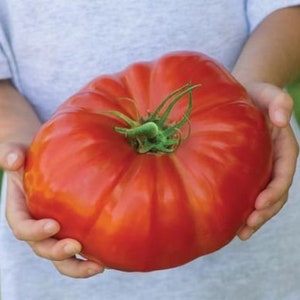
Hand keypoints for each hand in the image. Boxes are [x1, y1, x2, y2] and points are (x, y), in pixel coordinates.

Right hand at [1, 142, 104, 277]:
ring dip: (77, 265)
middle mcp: (36, 224)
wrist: (44, 158)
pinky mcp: (71, 228)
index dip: (34, 230)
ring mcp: (54, 230)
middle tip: (75, 246)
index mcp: (21, 210)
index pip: (21, 227)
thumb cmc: (30, 155)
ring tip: (98, 266)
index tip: (53, 225)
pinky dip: (90, 255)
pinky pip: (79, 246)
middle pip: (42, 248)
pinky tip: (106, 256)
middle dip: (57, 252)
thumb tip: (13, 159)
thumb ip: (11, 154)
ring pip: (61, 257)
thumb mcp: (17, 150)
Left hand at [237, 82, 298, 239]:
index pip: (283, 174)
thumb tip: (281, 120)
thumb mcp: (267, 92)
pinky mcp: (246, 171)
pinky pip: (248, 192)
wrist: (242, 97)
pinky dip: (242, 208)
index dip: (275, 190)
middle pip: (275, 193)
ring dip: (254, 217)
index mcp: (283, 147)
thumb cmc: (254, 94)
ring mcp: (261, 168)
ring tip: (240, 233)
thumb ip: (278, 101)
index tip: (259, 203)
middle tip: (247, 228)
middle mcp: (274, 161)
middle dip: (264, 212)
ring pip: (262, 198)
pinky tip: (230, 220)